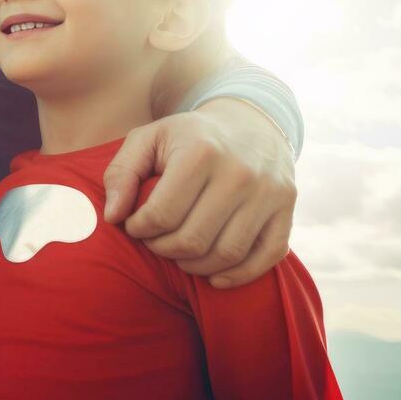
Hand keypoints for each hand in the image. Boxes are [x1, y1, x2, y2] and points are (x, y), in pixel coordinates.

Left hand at [101, 99, 295, 288]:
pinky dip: (238, 276)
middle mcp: (239, 173)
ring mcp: (268, 193)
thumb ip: (121, 173)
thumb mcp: (148, 139)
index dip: (139, 229)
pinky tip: (214, 275)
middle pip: (192, 240)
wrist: (250, 123)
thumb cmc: (189, 137)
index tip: (135, 225)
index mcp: (200, 153)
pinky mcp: (287, 209)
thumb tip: (113, 216)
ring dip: (195, 266)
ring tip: (180, 254)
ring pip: (226, 254)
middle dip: (163, 249)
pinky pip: (266, 258)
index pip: (161, 215)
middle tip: (155, 241)